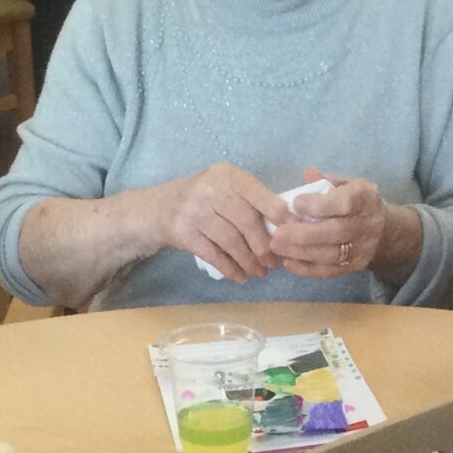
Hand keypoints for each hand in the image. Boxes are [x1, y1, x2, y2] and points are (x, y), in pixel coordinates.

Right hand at [156, 163, 286, 283]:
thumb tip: (288, 227)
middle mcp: (211, 189)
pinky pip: (212, 254)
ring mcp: (195, 211)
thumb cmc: (205, 199)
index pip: (259, 195)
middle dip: (264, 246)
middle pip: (246, 221)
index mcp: (229, 175)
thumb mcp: (227, 188)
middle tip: (274, 263)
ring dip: (248, 261)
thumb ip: (253, 201)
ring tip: (259, 272)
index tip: (293, 234)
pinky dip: (229, 268)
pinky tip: (239, 276)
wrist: (160, 208)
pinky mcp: (183, 232)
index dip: (279, 216)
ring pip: (230, 241)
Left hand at [270, 168, 388, 279]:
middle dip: (303, 234)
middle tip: (277, 233)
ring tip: (276, 247)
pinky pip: (329, 271)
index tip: (296, 203)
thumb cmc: (358, 202)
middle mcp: (366, 225)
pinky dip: (307, 269)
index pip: (344, 204)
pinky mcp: (354, 267)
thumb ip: (327, 180)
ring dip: (300, 252)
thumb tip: (308, 172)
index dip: (320, 205)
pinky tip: (288, 262)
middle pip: (335, 232)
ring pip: (330, 255)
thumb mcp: (348, 184)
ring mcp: (361, 249)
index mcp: (364, 199)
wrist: (385, 232)